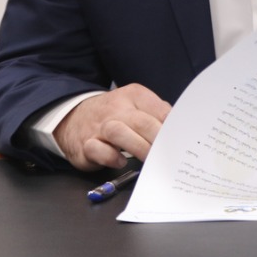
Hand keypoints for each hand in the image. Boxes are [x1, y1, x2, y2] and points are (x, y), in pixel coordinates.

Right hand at [54, 84, 169, 171]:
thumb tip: (179, 128)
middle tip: (169, 154)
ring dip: (139, 147)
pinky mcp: (85, 145)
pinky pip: (98, 150)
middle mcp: (116, 109)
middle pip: (142, 122)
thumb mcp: (136, 104)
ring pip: (119, 133)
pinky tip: (121, 161)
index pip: (159, 110)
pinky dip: (111, 157)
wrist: (73, 117)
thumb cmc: (114, 114)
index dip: (172, 127)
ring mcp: (99, 127)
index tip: (182, 141)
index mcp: (133, 95)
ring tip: (150, 159)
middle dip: (158, 139)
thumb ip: (157, 113)